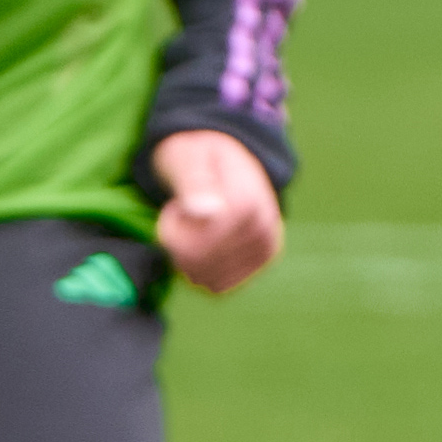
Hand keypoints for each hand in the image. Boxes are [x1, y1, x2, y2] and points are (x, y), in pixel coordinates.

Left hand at [147, 128, 283, 295]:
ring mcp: (266, 248)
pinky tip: (206, 241)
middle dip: (178, 242)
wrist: (226, 158)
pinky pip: (220, 286)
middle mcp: (265, 228)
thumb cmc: (198, 156)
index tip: (176, 205)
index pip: (198, 247)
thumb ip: (194, 182)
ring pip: (208, 279)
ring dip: (188, 256)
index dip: (175, 230)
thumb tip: (207, 212)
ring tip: (196, 224)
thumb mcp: (188, 157)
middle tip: (184, 212)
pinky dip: (203, 269)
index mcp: (249, 201)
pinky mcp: (262, 262)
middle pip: (200, 263)